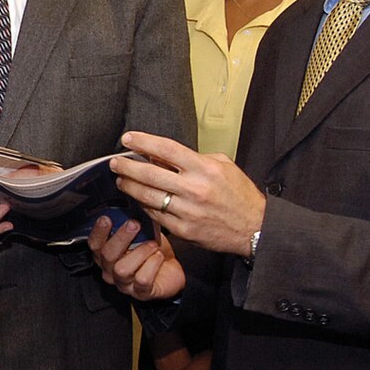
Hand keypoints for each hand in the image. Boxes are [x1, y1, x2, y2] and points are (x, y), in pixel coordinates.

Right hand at [87, 214, 184, 300]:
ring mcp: (124, 284)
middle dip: (121, 237)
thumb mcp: (141, 235)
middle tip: (134, 224)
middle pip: (107, 255)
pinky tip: (158, 257)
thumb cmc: (152, 251)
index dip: (98, 232)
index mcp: (106, 255)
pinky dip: (152, 264)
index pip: (94, 244)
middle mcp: (111, 271)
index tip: (106, 218)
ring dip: (140, 252)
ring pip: (122, 269)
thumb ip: (132, 225)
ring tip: (153, 244)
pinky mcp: (140, 293)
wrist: (172, 271)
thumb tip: (130, 207)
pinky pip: (142, 279)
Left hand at [111, 133, 264, 257]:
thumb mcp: (223, 166)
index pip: (166, 150)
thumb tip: (164, 156)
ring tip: (121, 180)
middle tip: (115, 162)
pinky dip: (143, 204)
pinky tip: (137, 198)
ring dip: (129, 186)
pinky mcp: (183, 230)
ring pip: (147, 196)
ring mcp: (187, 211)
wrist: (255, 227)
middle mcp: (194, 189)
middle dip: (127, 167)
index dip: (143, 142)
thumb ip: (194, 158)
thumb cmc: (239, 195)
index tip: (128, 139)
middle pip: (150, 174)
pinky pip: (155, 215)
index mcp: (205, 169)